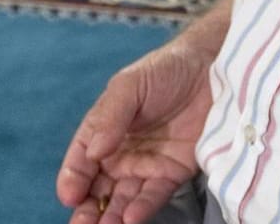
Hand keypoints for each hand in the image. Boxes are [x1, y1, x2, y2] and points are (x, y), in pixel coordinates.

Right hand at [56, 41, 212, 223]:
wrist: (211, 69)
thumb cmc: (164, 71)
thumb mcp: (129, 85)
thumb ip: (110, 117)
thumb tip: (95, 152)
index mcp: (104, 130)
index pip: (81, 159)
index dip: (73, 178)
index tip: (69, 195)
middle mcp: (121, 152)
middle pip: (98, 187)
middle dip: (87, 208)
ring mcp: (147, 165)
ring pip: (123, 198)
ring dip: (111, 216)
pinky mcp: (173, 173)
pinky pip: (154, 196)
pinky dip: (142, 209)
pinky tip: (130, 219)